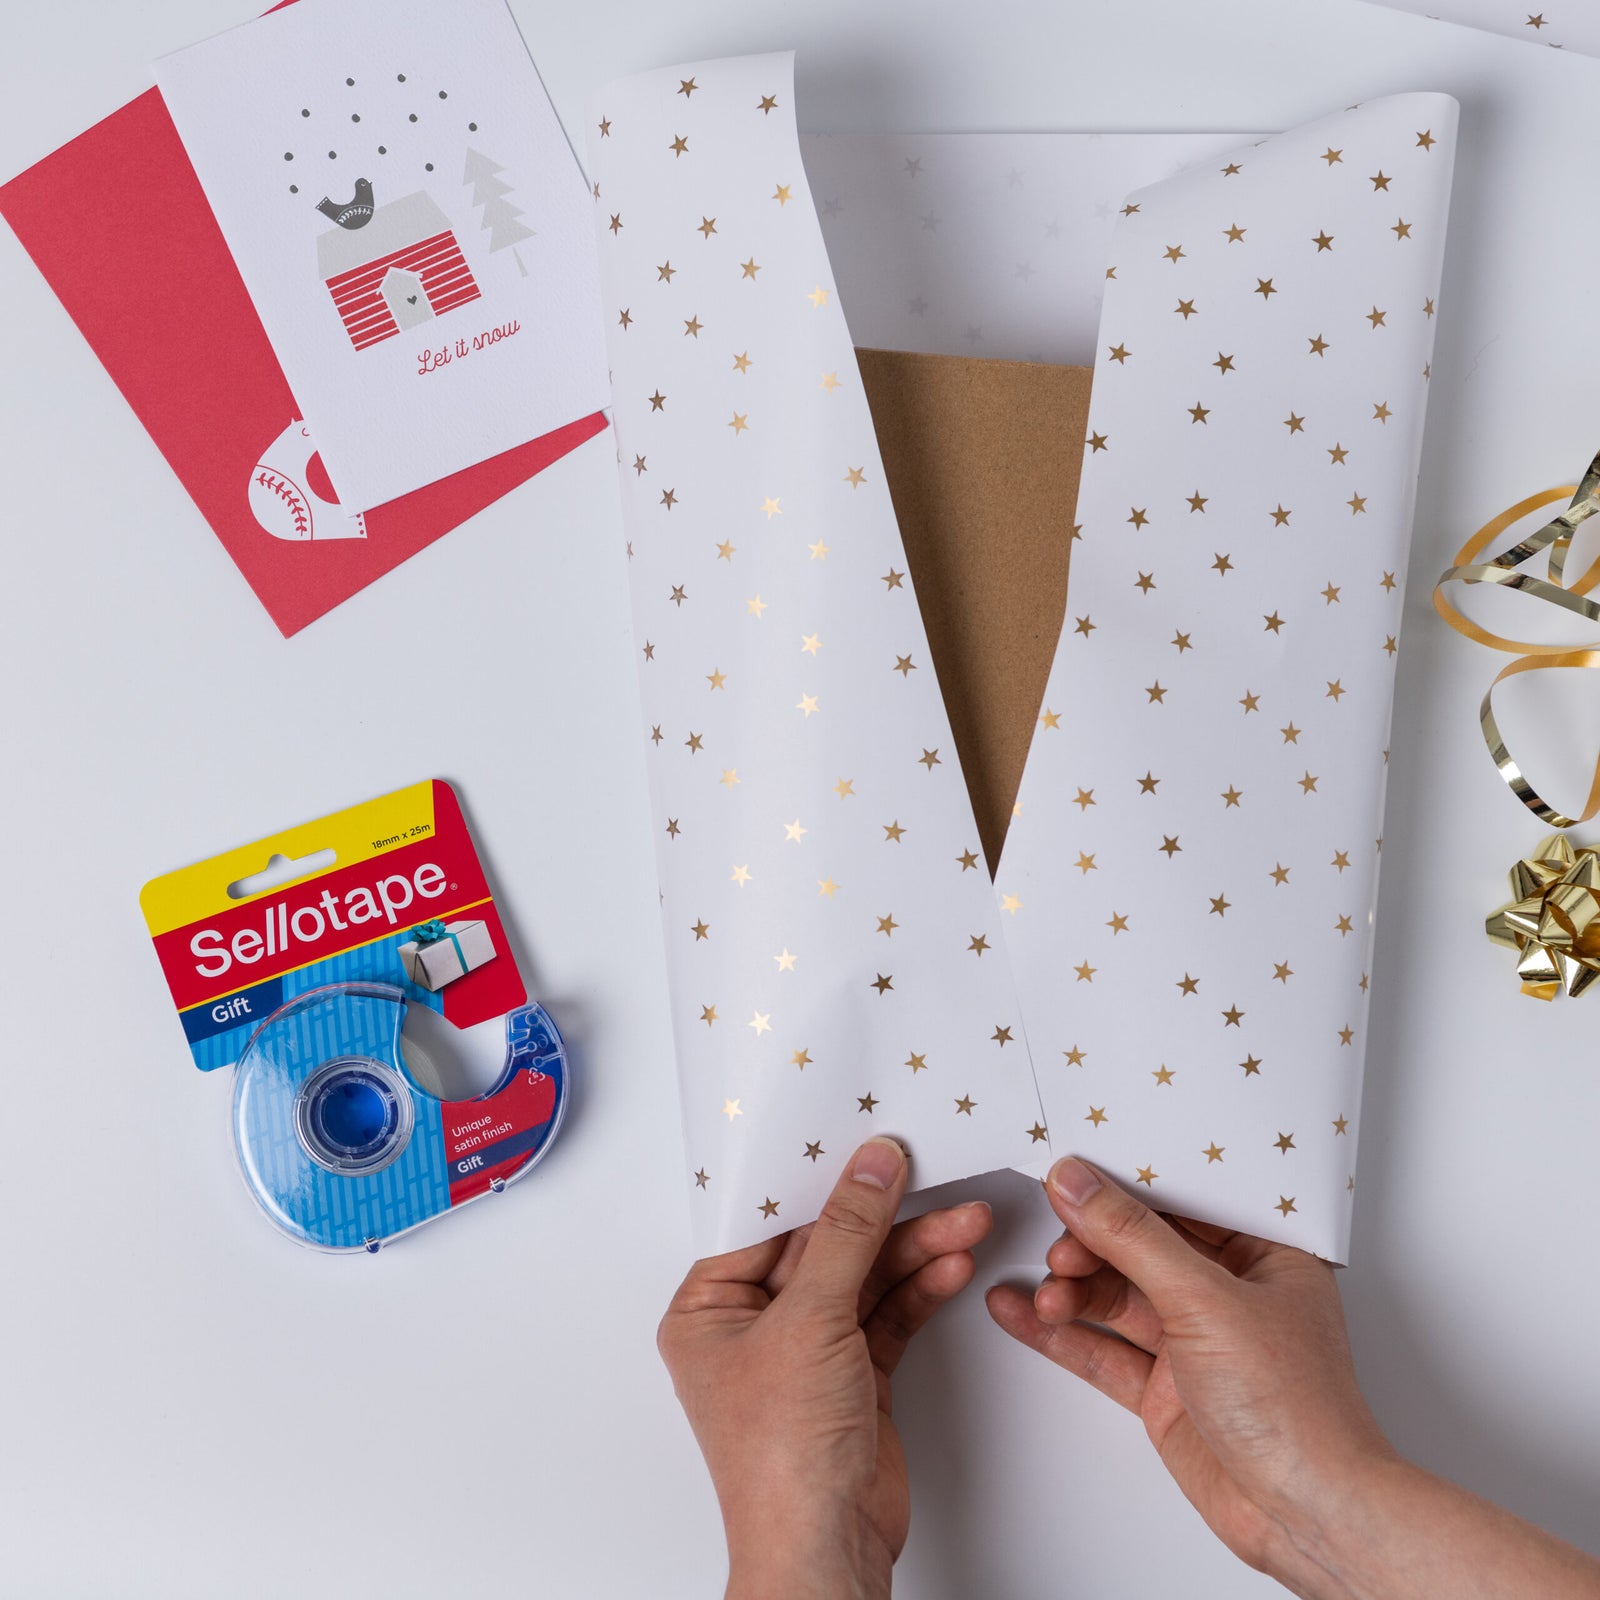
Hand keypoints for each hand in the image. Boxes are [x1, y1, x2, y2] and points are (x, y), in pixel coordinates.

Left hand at [658, 1138, 991, 1599]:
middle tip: (929, 1179)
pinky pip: (888, 1314)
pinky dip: (921, 1289)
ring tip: (966, 1221)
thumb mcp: (811, 1321)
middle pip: (826, 1248)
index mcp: (710, 1308)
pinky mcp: (853, 1375)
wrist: (826, 1548)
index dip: (818, 1184)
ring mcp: (806, 1351)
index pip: (768, 1224)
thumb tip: (871, 1167)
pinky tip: (953, 1264)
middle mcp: (754, 1325)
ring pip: (865, 1279)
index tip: (861, 1146)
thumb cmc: (780, 1456)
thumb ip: (848, 1235)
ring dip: (915, 1251)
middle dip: (884, 1220)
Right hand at [986, 1157, 1391, 1583]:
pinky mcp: (1165, 1390)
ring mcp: (1195, 1342)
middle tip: (1058, 1250)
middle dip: (1090, 1246)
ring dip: (1072, 1291)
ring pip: (1116, 1297)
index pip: (1183, 1199)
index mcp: (1263, 1253)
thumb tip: (1077, 1182)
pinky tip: (1019, 1313)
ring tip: (1044, 1295)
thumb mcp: (1205, 1300)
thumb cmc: (1298, 1409)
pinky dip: (1060, 1333)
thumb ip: (1131, 1237)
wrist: (1305, 1516)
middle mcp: (1229, 1292)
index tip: (1071, 1169)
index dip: (1125, 1184)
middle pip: (1140, 1247)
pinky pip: (1102, 1349)